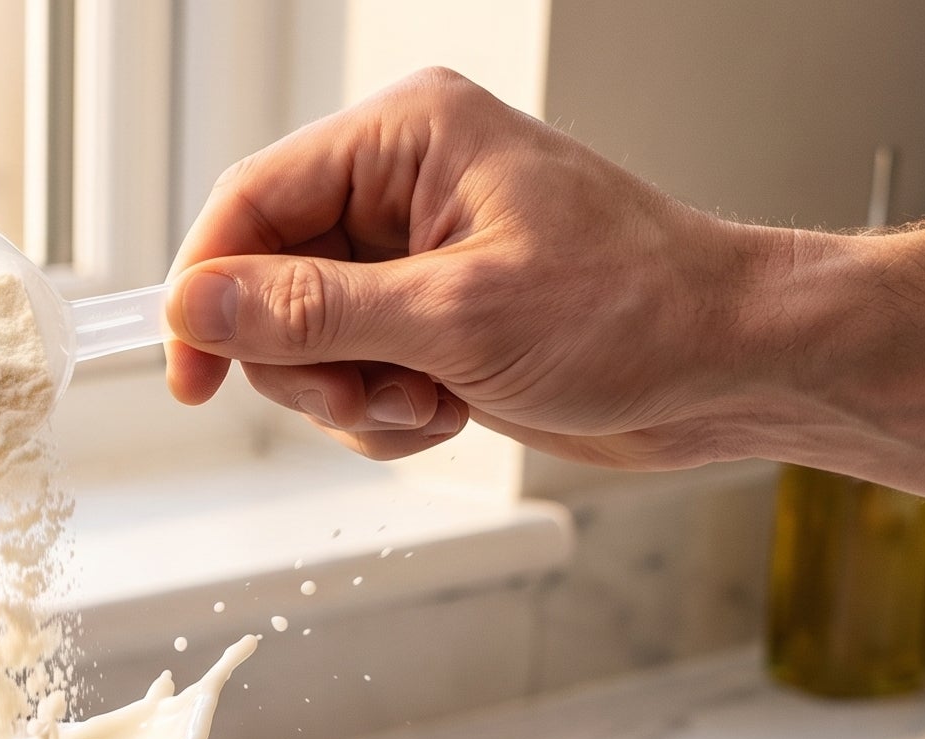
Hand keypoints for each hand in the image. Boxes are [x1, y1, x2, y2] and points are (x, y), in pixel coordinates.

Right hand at [165, 66, 787, 469]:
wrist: (732, 368)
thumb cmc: (635, 314)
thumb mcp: (457, 317)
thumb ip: (313, 313)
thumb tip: (197, 304)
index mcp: (406, 138)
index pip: (252, 200)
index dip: (207, 289)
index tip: (192, 372)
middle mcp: (402, 186)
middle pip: (267, 280)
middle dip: (306, 360)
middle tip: (370, 394)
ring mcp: (416, 257)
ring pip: (306, 343)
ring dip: (353, 397)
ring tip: (429, 402)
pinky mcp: (433, 319)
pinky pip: (354, 378)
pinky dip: (387, 415)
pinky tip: (450, 412)